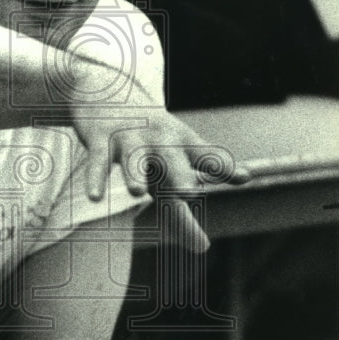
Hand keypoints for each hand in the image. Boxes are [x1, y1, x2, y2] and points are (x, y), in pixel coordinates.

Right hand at [71, 87, 250, 251]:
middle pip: (171, 158)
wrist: (108, 90)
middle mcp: (159, 140)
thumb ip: (184, 213)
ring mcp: (130, 138)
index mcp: (181, 146)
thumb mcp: (166, 174)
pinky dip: (95, 177)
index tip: (243, 177)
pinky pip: (98, 160)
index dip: (222, 167)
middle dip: (180, 173)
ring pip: (133, 158)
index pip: (205, 157)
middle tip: (189, 192)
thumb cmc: (146, 143)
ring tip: (136, 193)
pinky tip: (95, 196)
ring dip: (134, 173)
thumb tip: (204, 249)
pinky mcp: (101, 138)